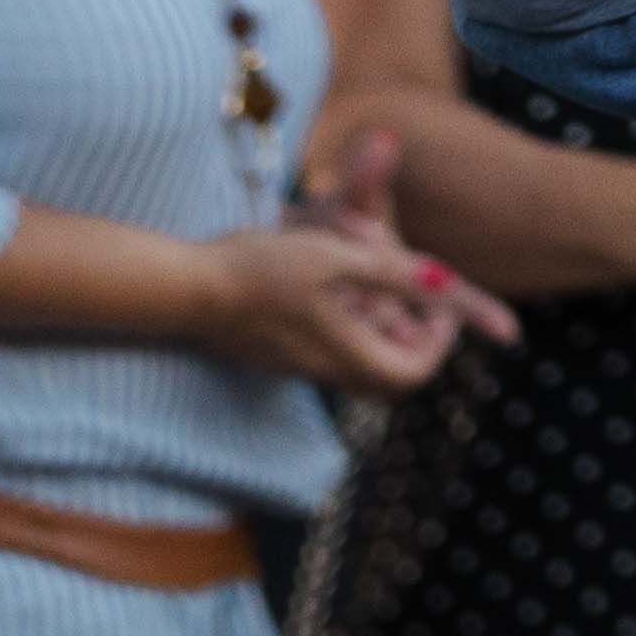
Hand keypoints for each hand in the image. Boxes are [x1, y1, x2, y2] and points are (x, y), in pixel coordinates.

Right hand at [204, 129, 517, 394]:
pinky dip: (351, 329)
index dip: (440, 340)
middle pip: (392, 377)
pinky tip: (339, 291)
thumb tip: (446, 285)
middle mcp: (326, 372)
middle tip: (420, 300)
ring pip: (361, 366)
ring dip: (383, 333)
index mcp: (347, 354)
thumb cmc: (260, 271)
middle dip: (416, 340)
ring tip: (383, 289)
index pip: (415, 372)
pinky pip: (331, 355)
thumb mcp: (334, 257)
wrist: (189, 291)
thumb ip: (393, 273)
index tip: (440, 300)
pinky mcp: (279, 355)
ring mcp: (300, 367)